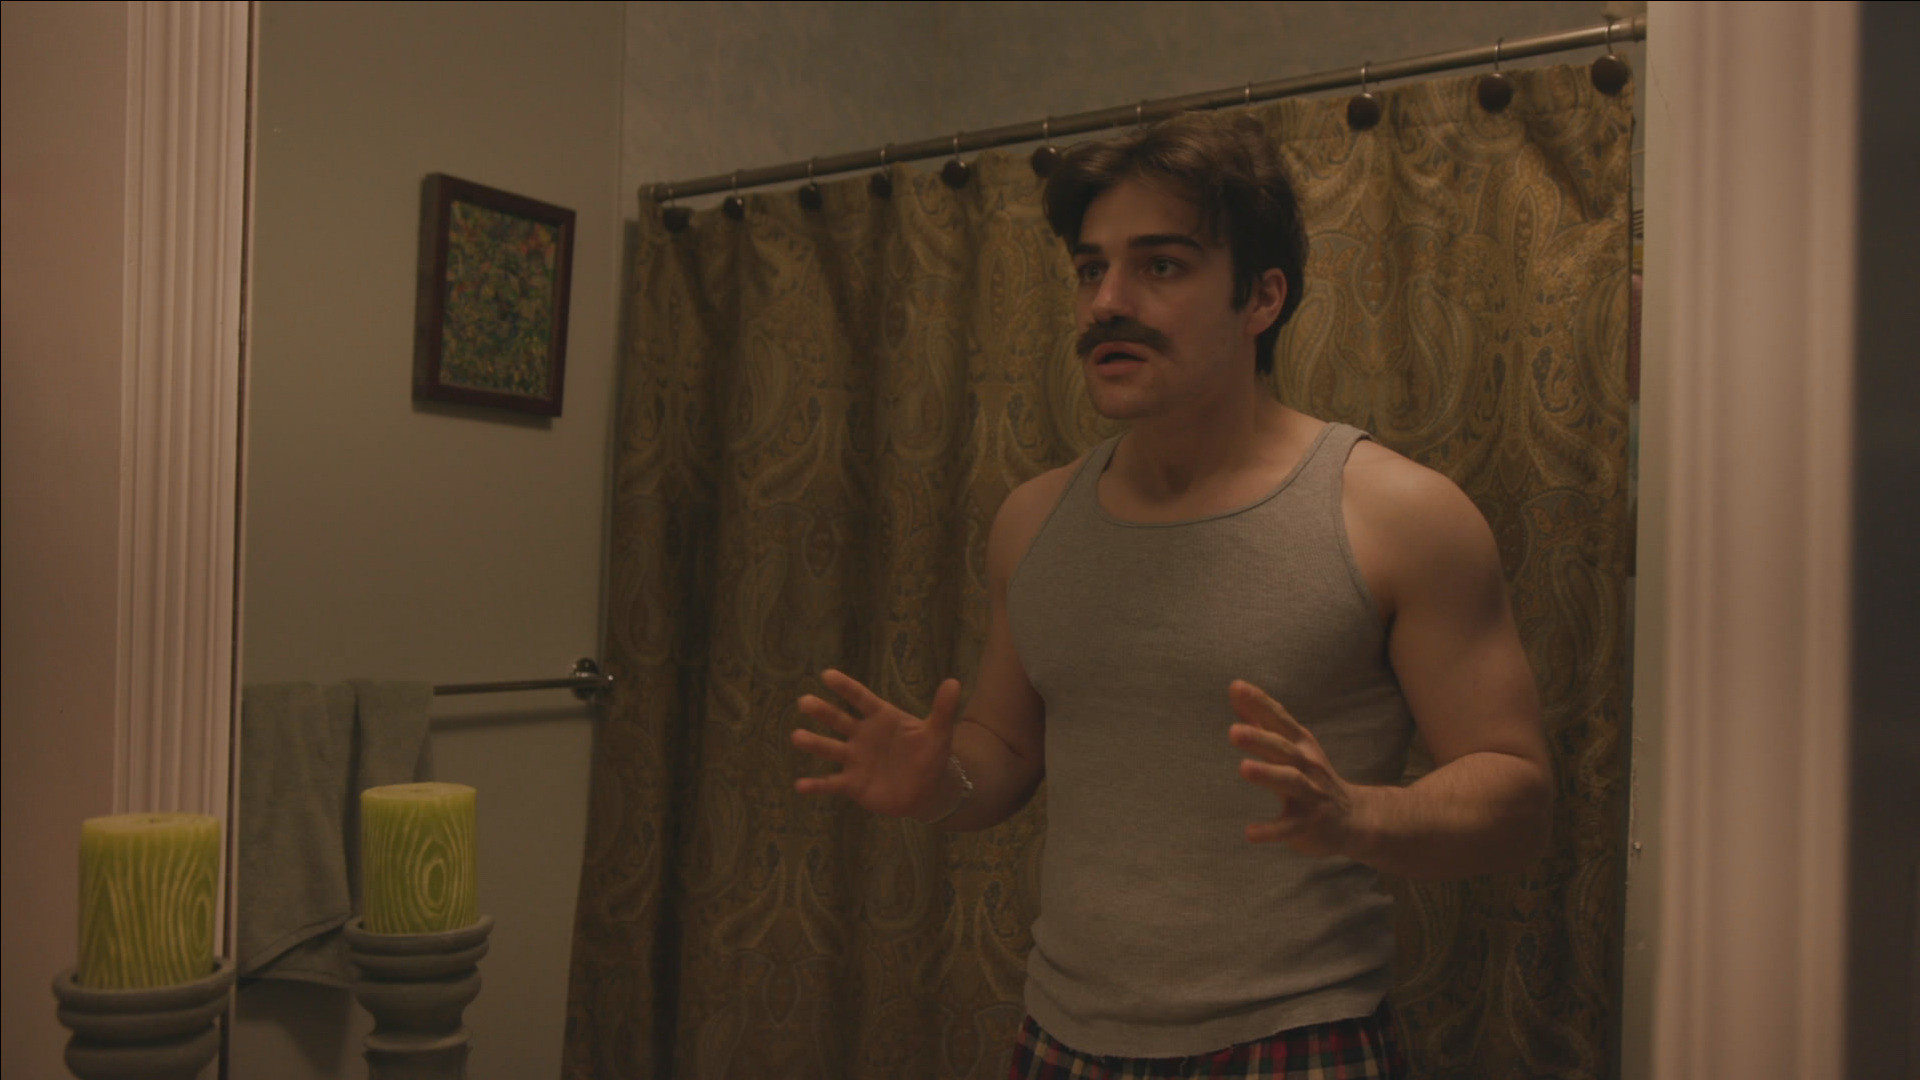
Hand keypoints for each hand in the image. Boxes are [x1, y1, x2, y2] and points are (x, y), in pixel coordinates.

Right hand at [792, 669, 962, 820]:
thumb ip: (943, 709)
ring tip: (797, 737)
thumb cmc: (930, 755)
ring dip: (814, 743)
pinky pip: (831, 784)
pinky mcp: (853, 785)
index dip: (846, 687)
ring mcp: (855, 759)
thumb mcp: (939, 733)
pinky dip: (816, 786)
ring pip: (830, 749)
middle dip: (822, 711)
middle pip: (839, 720)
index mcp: (881, 717)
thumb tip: (955, 682)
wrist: (928, 789)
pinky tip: (800, 786)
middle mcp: (862, 735)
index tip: (827, 675)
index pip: (860, 698)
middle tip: (804, 701)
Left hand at [1228, 680, 1356, 857]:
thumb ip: (1263, 721)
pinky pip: (1289, 828)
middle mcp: (1307, 765)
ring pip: (1290, 782)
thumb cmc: (1313, 777)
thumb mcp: (1292, 746)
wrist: (1356, 818)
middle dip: (1259, 739)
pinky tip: (1250, 833)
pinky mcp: (1309, 824)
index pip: (1279, 719)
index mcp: (1300, 745)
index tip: (1236, 687)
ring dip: (1267, 774)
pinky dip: (1271, 830)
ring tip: (1243, 768)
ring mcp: (1311, 794)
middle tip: (1232, 731)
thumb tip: (1236, 690)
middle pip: (1283, 749)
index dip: (1259, 703)